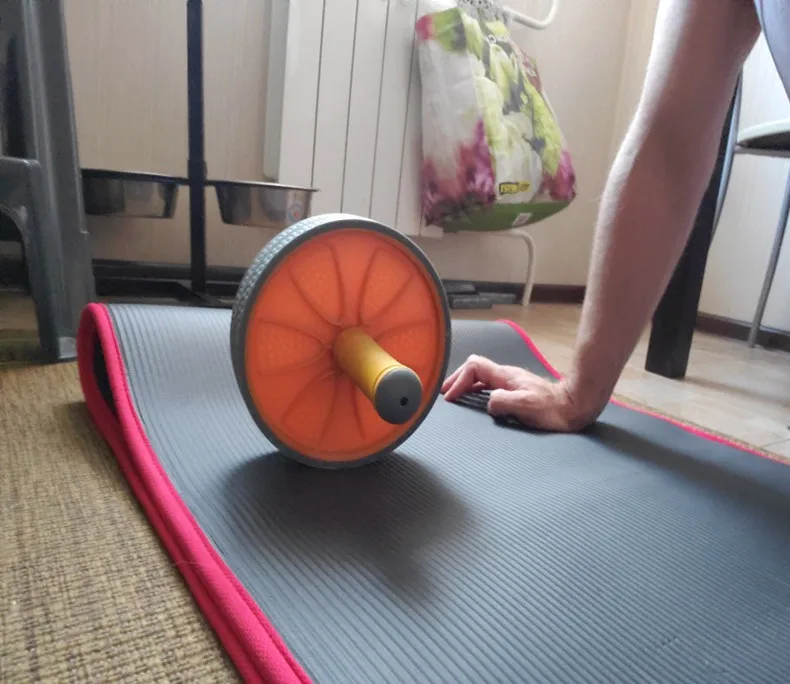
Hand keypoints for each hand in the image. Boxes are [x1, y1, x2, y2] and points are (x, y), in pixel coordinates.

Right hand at [440, 354, 600, 431]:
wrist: (575, 407)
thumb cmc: (554, 410)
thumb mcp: (526, 407)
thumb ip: (502, 402)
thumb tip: (488, 403)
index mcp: (506, 376)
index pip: (474, 366)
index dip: (459, 380)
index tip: (451, 398)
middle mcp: (507, 376)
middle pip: (475, 368)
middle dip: (457, 379)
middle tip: (444, 393)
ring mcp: (512, 382)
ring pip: (481, 376)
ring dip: (465, 384)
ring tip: (454, 396)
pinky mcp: (517, 390)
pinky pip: (489, 385)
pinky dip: (476, 390)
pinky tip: (475, 400)